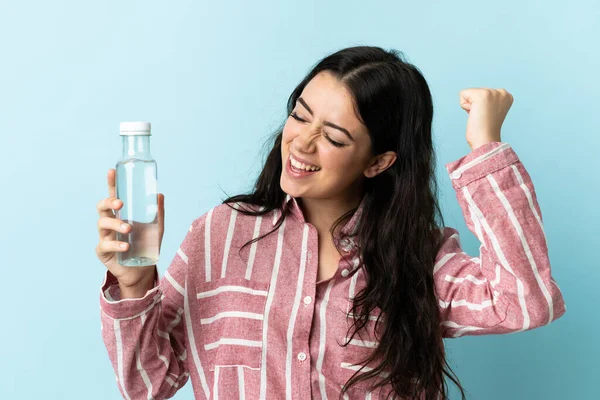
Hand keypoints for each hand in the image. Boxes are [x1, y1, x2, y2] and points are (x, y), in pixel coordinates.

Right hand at [95, 168, 164, 296]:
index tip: (112, 171)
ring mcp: (105, 236)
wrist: (142, 270)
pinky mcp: (102, 251)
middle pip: (102, 207)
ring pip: (102, 224)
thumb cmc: (146, 246)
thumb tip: (159, 194)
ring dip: (116, 224)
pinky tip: (126, 247)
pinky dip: (116, 245)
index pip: (114, 196)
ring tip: (129, 229)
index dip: (112, 183)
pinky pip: (105, 245)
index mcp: (121, 214)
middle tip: (121, 204)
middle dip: (109, 202)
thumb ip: (158, 213)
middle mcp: (110, 223)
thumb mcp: (156, 229)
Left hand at [459, 88, 513, 149]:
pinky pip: (463, 95)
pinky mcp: (482, 94)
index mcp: (506, 96)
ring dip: (470, 107)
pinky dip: (465, 106)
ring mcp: (493, 92)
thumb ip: (487, 102)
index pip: (483, 93)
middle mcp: (502, 92)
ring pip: (469, 93)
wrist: (486, 141)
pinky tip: (474, 115)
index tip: (487, 117)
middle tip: (483, 118)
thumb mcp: (491, 112)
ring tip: (480, 117)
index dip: (481, 107)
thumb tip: (477, 101)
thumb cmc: (486, 131)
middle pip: (475, 92)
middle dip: (475, 106)